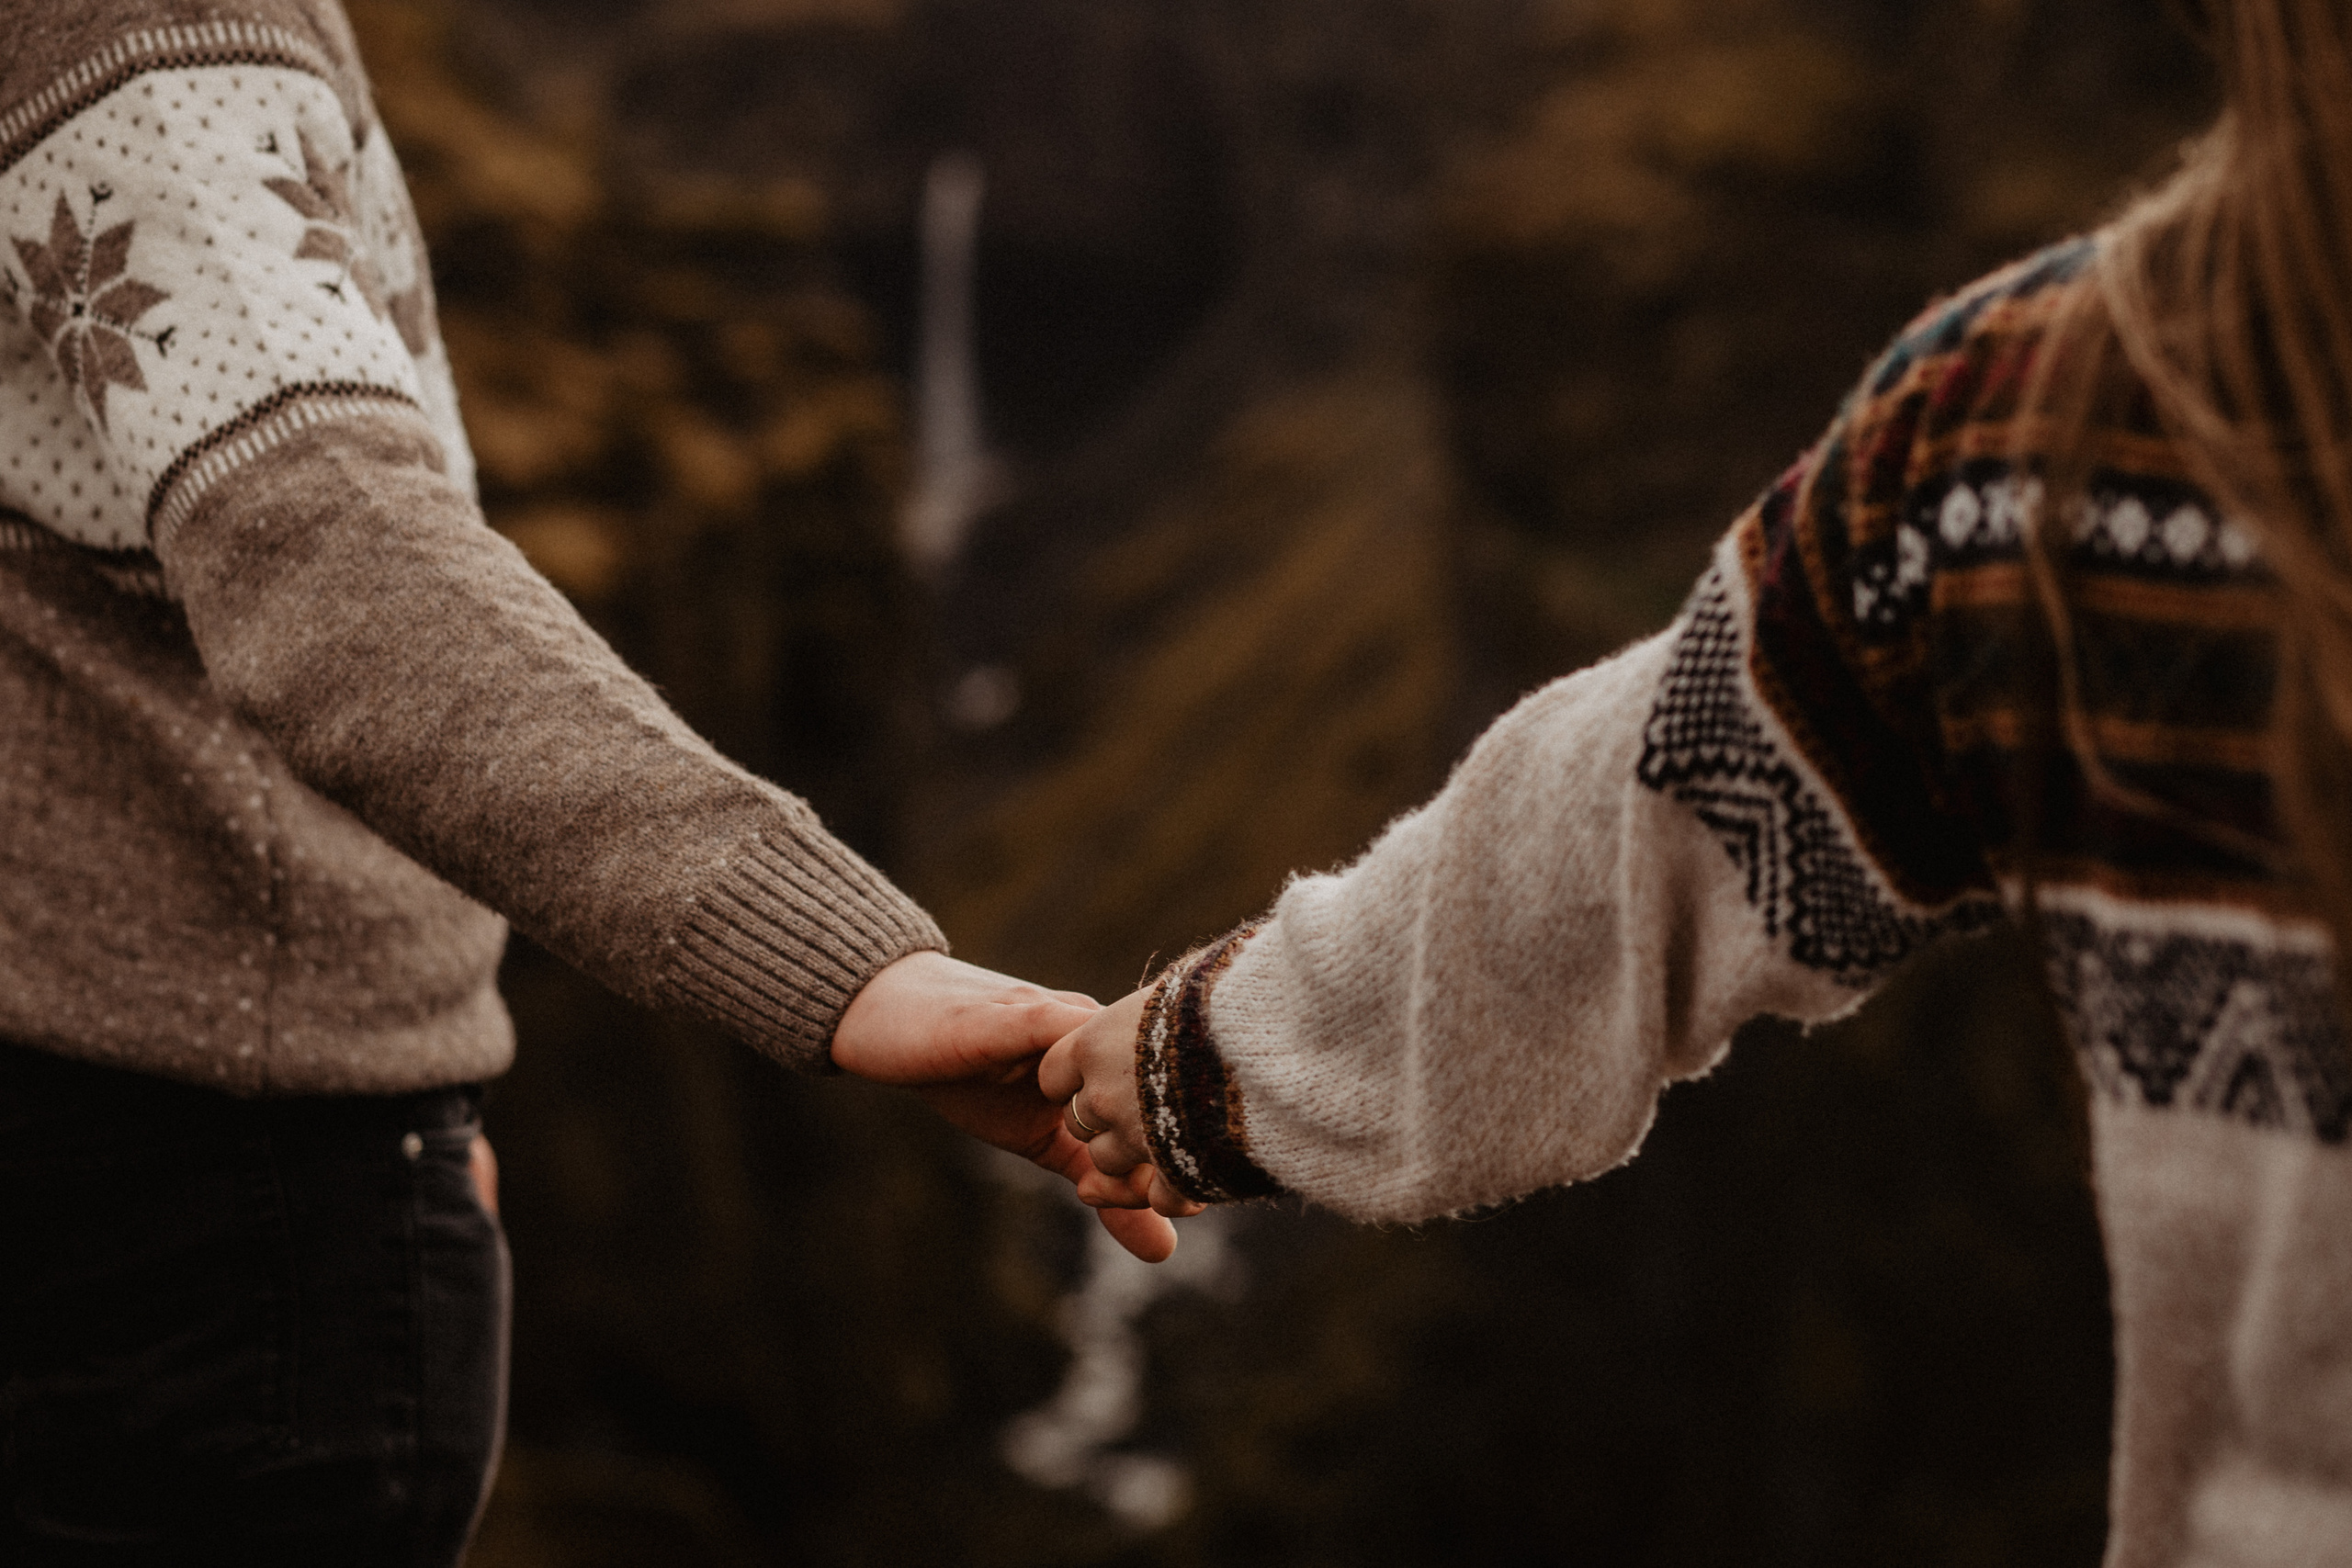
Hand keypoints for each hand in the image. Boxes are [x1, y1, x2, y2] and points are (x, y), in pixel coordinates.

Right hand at [832, 951, 1182, 1261]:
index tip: (1198, 1203)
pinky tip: (1090, 1125)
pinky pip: (1062, 1036)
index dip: (1192, 1150)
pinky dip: (1081, 1074)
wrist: (891, 1020)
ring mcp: (1062, 1016)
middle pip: (1163, 1078)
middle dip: (1179, 1138)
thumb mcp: (1047, 1145)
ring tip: (1155, 1173)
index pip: (1174, 1101)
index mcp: (1118, 1057)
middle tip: (1188, 1199)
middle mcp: (1102, 1029)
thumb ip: (1107, 1191)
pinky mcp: (1016, 1013)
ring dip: (1141, 1110)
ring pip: (1123, 1056)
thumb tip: (1165, 1252)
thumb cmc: (972, 1075)